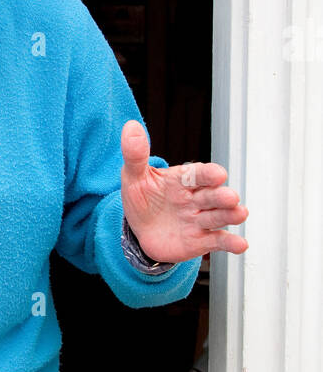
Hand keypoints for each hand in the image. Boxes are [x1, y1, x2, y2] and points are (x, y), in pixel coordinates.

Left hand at [120, 120, 249, 263]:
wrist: (139, 231)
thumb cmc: (141, 199)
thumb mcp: (134, 176)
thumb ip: (135, 155)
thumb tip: (131, 126)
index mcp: (183, 179)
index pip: (198, 174)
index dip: (208, 174)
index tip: (217, 174)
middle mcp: (196, 198)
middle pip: (213, 196)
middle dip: (223, 196)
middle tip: (230, 197)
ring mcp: (200, 219)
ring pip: (219, 216)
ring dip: (230, 215)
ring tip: (239, 213)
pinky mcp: (201, 240)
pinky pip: (218, 240)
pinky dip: (231, 243)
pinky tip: (241, 245)